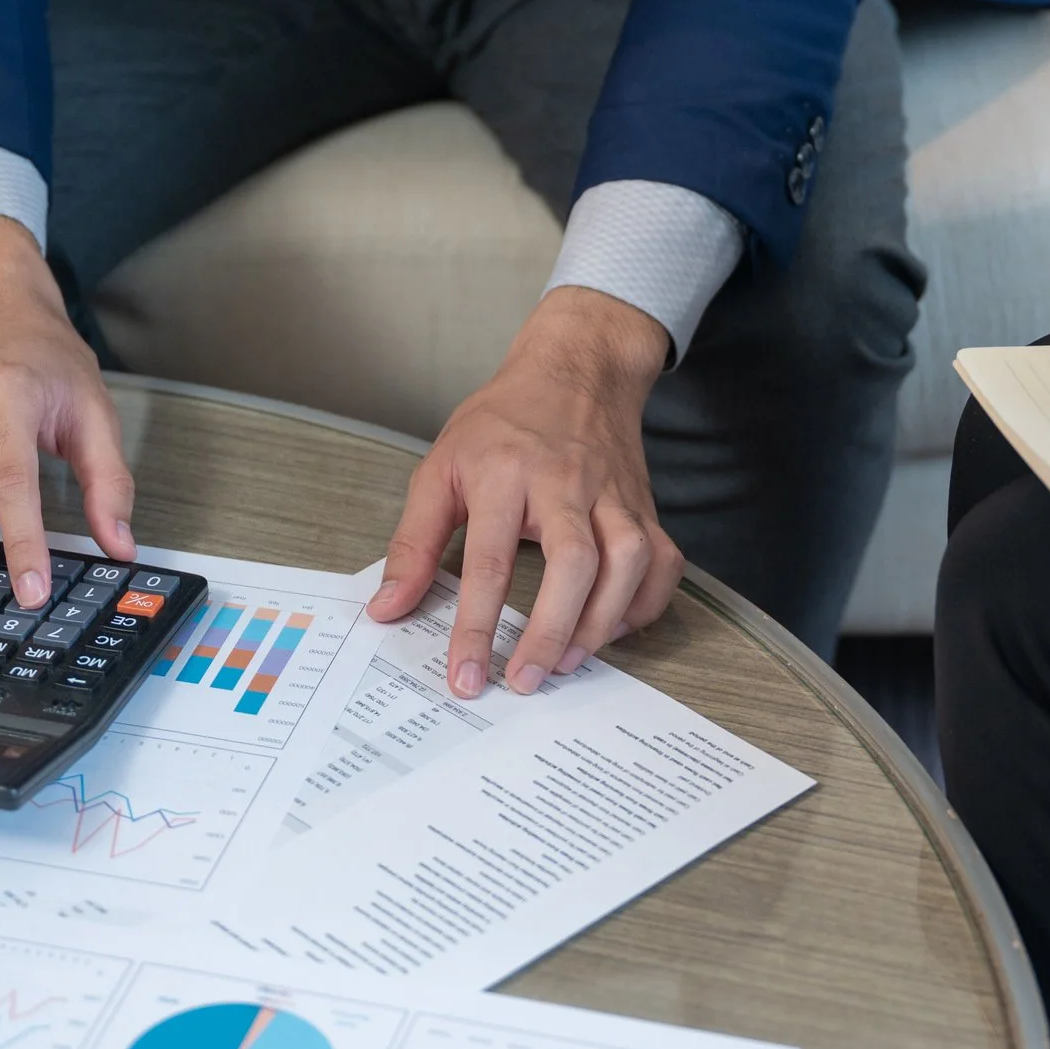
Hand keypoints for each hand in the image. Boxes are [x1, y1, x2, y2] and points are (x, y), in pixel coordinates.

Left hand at [369, 287, 681, 698]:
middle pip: (574, 563)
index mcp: (505, 473)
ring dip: (602, 621)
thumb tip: (387, 608)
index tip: (467, 677)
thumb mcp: (440, 467)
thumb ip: (413, 543)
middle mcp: (565, 484)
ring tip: (567, 661)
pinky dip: (644, 603)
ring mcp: (613, 494)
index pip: (489, 561)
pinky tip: (613, 627)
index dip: (476, 627)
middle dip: (550, 630)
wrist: (575, 368)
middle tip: (526, 680)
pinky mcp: (645, 506)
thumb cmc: (502, 423)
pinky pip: (662, 561)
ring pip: (628, 561)